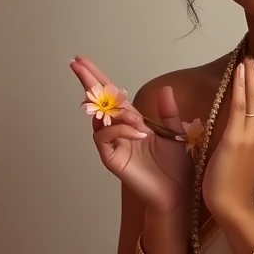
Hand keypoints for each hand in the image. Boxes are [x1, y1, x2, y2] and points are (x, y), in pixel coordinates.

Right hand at [70, 56, 192, 213]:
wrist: (176, 194)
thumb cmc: (176, 168)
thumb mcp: (175, 134)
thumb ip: (168, 112)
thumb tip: (165, 88)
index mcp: (132, 122)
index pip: (111, 95)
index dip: (98, 77)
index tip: (83, 60)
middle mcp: (118, 131)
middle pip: (97, 102)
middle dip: (88, 82)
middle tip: (76, 64)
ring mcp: (112, 145)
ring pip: (100, 119)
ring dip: (117, 113)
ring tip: (138, 120)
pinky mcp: (111, 159)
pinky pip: (105, 138)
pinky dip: (120, 130)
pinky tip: (138, 132)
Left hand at [202, 56, 253, 222]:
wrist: (234, 206)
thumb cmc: (236, 188)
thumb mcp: (246, 160)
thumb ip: (245, 142)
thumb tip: (239, 130)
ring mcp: (252, 136)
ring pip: (253, 99)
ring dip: (250, 76)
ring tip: (248, 58)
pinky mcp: (236, 139)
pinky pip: (240, 107)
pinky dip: (240, 88)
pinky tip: (238, 73)